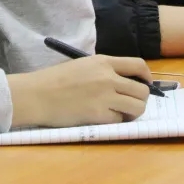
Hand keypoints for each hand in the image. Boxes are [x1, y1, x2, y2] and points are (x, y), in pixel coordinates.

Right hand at [8, 56, 150, 127]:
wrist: (36, 95)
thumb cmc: (54, 80)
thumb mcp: (81, 66)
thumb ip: (103, 71)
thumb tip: (125, 82)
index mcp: (102, 62)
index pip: (138, 65)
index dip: (146, 76)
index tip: (145, 83)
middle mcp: (108, 77)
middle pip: (142, 90)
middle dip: (141, 98)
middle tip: (130, 103)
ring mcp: (105, 97)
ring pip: (137, 107)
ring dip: (133, 112)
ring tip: (121, 113)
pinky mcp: (99, 115)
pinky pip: (120, 120)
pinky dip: (116, 121)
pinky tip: (104, 117)